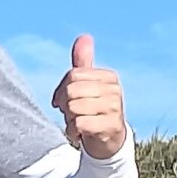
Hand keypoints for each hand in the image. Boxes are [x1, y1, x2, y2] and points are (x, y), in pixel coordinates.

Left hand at [52, 34, 127, 159]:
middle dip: (65, 106)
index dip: (61, 91)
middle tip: (72, 114)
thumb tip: (84, 36)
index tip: (65, 101)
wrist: (107, 140)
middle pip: (71, 91)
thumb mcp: (86, 85)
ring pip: (73, 107)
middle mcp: (115, 89)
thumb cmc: (91, 109)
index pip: (72, 75)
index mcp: (108, 76)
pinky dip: (73, 131)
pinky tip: (81, 133)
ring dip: (69, 120)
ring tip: (79, 123)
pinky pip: (79, 123)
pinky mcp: (111, 126)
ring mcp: (115, 107)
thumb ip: (83, 62)